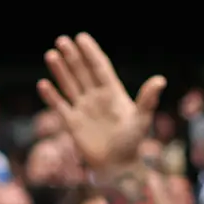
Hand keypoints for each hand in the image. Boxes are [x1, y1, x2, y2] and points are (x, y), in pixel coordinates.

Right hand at [37, 33, 166, 176]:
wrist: (118, 167)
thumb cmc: (132, 143)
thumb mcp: (142, 119)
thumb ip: (148, 99)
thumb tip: (160, 80)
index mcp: (113, 93)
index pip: (99, 67)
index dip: (90, 52)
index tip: (81, 37)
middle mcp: (97, 98)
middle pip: (82, 72)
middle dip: (72, 56)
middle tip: (62, 39)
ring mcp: (83, 109)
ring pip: (70, 85)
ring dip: (60, 70)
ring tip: (51, 54)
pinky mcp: (73, 123)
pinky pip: (60, 106)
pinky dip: (52, 96)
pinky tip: (43, 84)